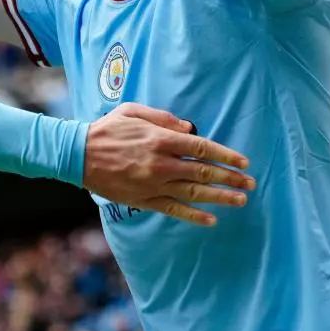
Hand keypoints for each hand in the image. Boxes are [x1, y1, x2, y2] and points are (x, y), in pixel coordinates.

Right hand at [83, 103, 253, 225]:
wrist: (79, 155)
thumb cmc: (107, 129)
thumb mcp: (133, 111)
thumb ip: (163, 118)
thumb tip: (190, 129)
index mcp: (160, 139)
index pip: (202, 148)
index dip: (226, 155)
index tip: (244, 162)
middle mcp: (161, 163)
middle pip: (203, 173)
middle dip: (230, 178)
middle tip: (250, 184)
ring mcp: (153, 184)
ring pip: (193, 193)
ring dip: (220, 198)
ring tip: (240, 201)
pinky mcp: (144, 200)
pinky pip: (174, 210)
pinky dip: (194, 216)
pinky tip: (211, 219)